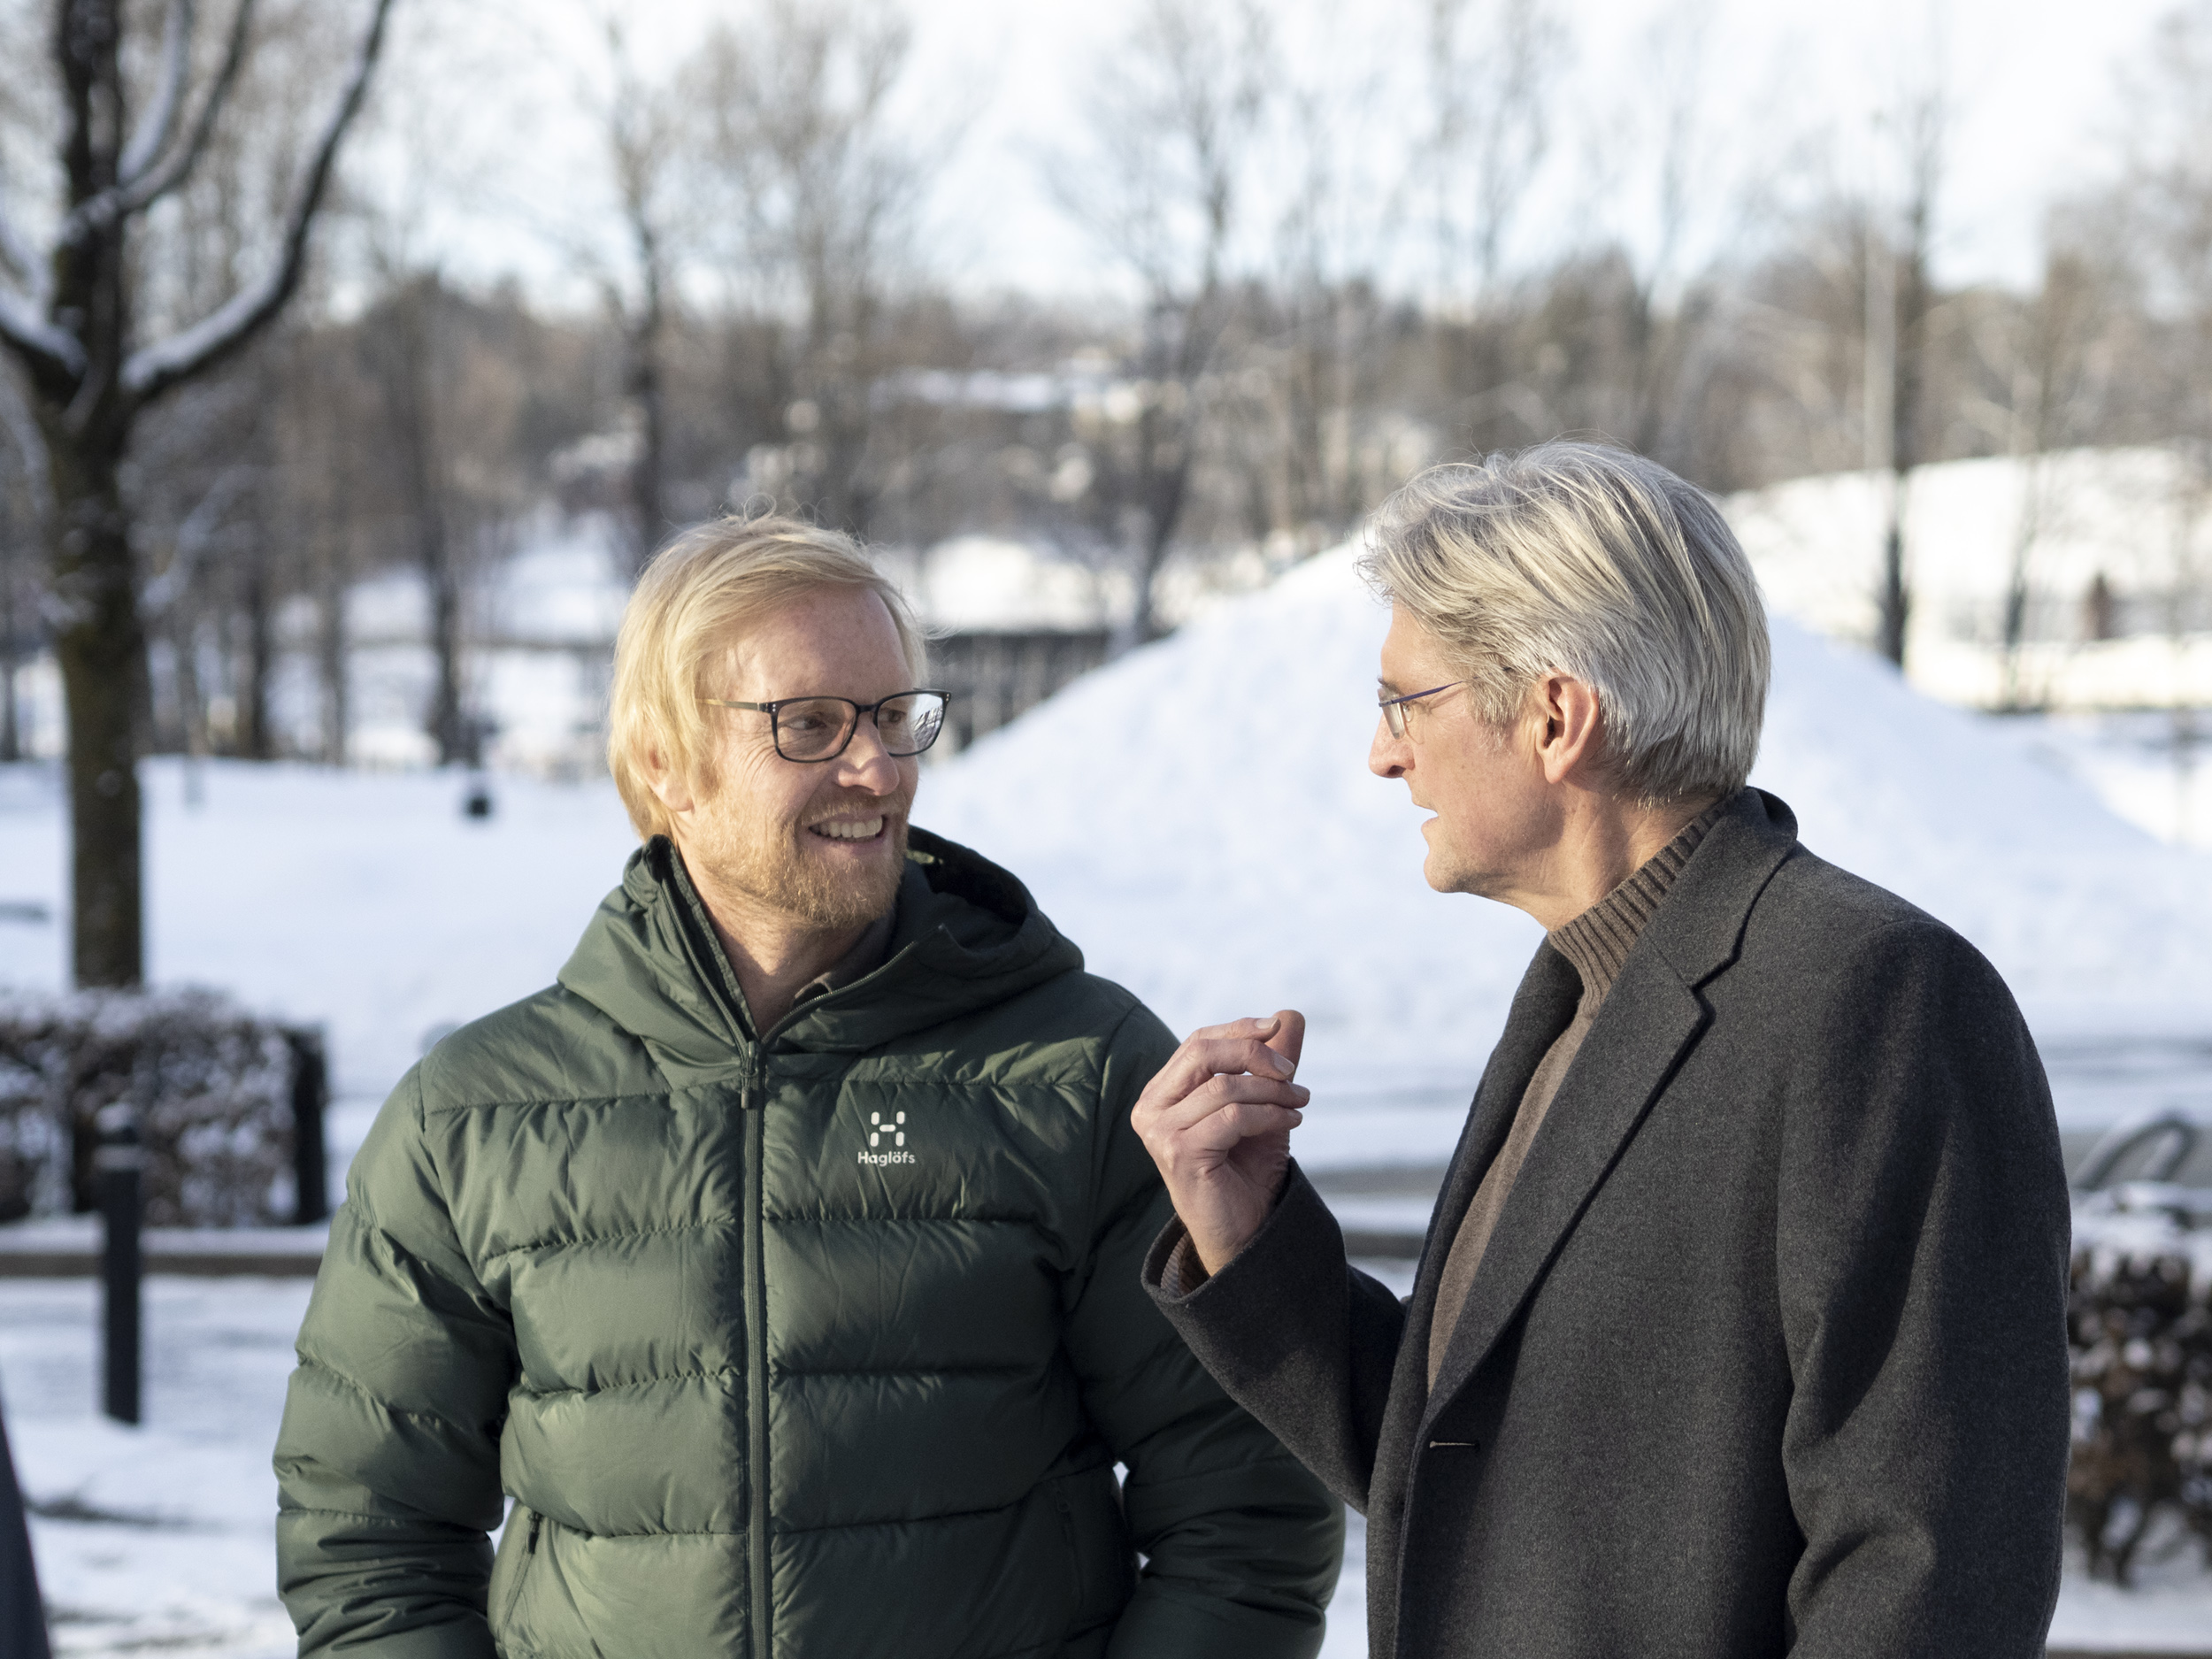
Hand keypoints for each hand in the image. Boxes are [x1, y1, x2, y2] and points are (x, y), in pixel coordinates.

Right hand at [1131, 1010, 1308, 1274]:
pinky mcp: (1179, 1154)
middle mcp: (1150, 1109)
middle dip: (1253, 1052)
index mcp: (1161, 1092)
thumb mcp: (1263, 1105)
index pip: (1198, 1043)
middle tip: (1292, 1071)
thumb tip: (1290, 1013)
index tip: (1277, 1027)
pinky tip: (1292, 1119)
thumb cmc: (1246, 1168)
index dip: (1239, 1030)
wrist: (1244, 1230)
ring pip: (1223, 1087)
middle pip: (1201, 1052)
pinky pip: (1232, 1117)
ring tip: (1300, 1102)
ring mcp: (1160, 1133)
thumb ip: (1272, 1064)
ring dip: (1272, 1090)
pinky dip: (1270, 1113)